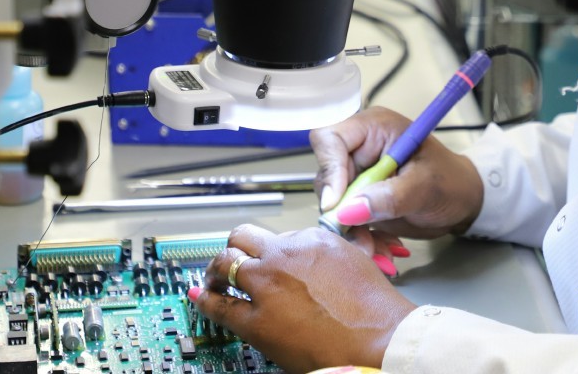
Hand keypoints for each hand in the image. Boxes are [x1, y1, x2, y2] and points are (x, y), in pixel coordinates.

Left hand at [187, 224, 417, 372]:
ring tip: (213, 278)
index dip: (273, 251)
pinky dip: (205, 300)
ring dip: (218, 269)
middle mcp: (284, 255)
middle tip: (233, 260)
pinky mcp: (256, 321)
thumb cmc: (374, 310)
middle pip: (244, 238)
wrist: (378, 341)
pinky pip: (219, 306)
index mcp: (311, 238)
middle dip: (237, 248)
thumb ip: (332, 251)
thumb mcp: (357, 261)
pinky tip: (199, 297)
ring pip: (226, 263)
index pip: (279, 235)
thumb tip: (320, 254)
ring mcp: (267, 286)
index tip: (269, 259)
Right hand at [311, 107, 484, 254]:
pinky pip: (347, 222)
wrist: (463, 204)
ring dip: (352, 234)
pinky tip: (382, 251)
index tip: (337, 203)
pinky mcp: (359, 200)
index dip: (329, 168)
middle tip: (361, 241)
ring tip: (377, 252)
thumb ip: (389, 197)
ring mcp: (358, 175)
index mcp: (373, 129)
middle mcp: (360, 149)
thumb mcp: (425, 187)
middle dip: (342, 214)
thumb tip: (349, 211)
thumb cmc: (452, 182)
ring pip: (334, 206)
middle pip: (327, 177)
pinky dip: (362, 239)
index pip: (330, 138)